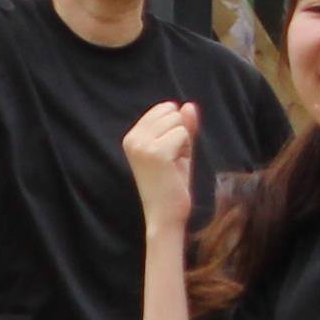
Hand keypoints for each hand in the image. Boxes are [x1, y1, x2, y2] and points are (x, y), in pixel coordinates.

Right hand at [120, 99, 200, 235]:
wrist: (165, 215)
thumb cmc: (172, 184)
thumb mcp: (179, 149)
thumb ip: (183, 126)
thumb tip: (188, 104)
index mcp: (131, 136)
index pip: (164, 109)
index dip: (175, 130)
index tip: (168, 155)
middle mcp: (132, 138)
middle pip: (172, 112)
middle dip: (180, 135)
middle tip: (172, 161)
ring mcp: (141, 145)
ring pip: (179, 122)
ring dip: (184, 143)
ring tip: (173, 165)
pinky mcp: (155, 152)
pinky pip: (183, 134)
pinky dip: (186, 150)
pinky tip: (175, 168)